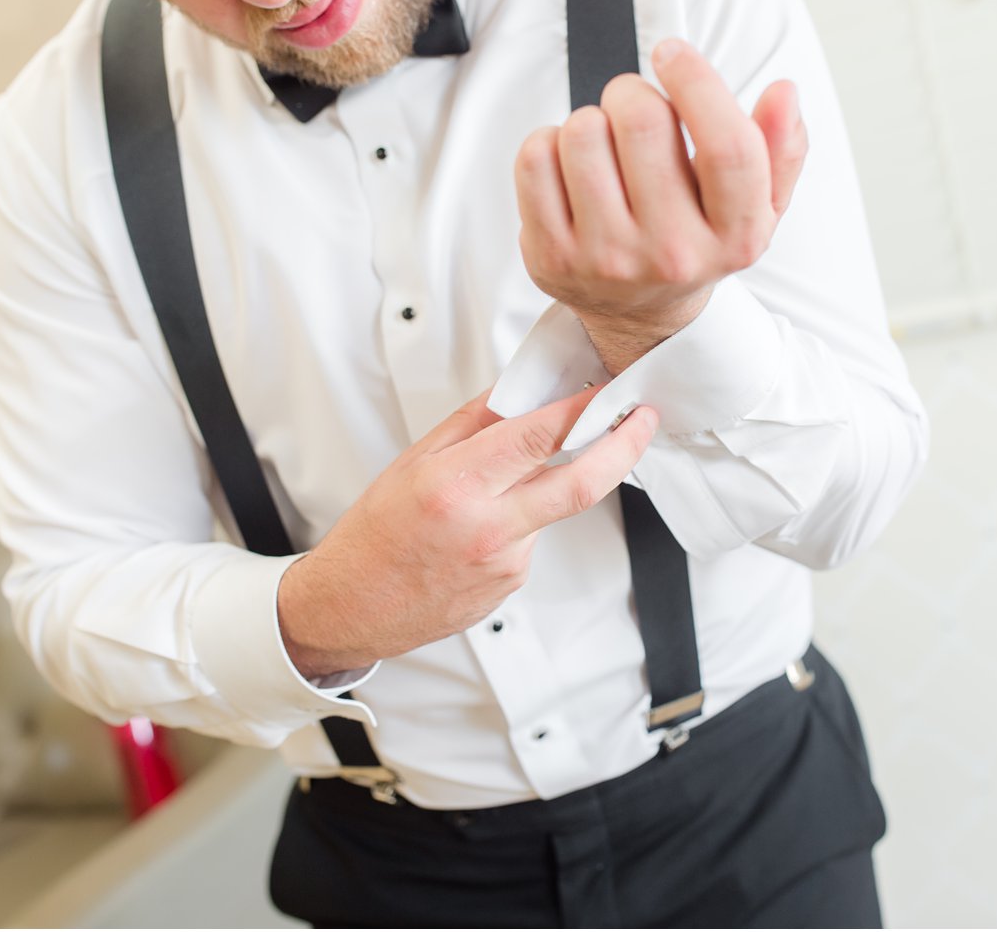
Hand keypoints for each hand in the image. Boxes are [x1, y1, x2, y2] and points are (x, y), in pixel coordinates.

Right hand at [276, 387, 656, 677]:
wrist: (352, 607)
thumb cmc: (374, 535)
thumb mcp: (413, 462)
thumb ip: (472, 425)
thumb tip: (519, 393)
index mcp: (456, 485)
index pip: (540, 436)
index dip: (584, 409)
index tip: (610, 389)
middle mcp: (487, 526)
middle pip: (580, 482)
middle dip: (624, 446)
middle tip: (643, 420)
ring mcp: (506, 562)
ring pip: (550, 509)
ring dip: (539, 489)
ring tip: (482, 498)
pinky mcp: (512, 585)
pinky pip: (531, 539)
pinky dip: (517, 523)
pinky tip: (475, 534)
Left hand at [514, 38, 807, 373]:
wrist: (642, 314)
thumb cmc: (697, 241)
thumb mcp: (756, 205)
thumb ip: (780, 147)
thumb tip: (783, 93)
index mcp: (735, 236)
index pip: (728, 147)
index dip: (698, 82)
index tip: (673, 53)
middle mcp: (673, 254)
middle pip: (644, 122)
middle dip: (633, 93)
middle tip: (634, 109)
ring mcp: (607, 259)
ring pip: (583, 132)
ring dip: (591, 121)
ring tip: (605, 148)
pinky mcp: (552, 258)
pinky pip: (535, 159)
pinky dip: (549, 145)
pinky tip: (571, 169)